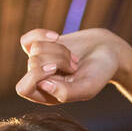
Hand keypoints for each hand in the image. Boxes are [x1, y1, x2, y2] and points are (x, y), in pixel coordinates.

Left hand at [15, 28, 131, 104]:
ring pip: (35, 49)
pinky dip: (41, 34)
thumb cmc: (100, 73)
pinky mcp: (40, 47)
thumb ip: (67, 92)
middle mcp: (41, 80)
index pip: (24, 88)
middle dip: (57, 59)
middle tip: (75, 65)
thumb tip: (43, 85)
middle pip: (33, 64)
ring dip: (59, 49)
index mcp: (48, 96)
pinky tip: (56, 36)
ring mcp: (40, 63)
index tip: (54, 68)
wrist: (107, 51)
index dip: (36, 75)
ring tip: (74, 57)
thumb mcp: (89, 87)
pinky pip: (26, 39)